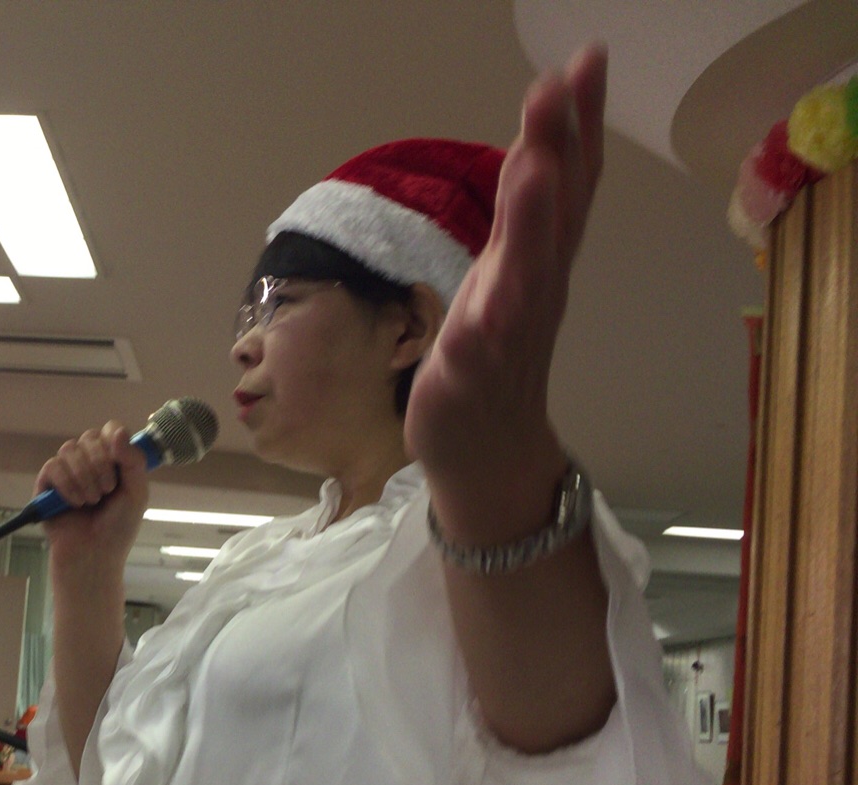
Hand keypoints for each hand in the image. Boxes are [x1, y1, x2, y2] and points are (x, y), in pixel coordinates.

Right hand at [34, 421, 149, 576]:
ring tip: (91, 501)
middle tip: (107, 491)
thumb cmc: (118, 528)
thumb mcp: (137, 493)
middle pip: (89, 437)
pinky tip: (75, 503)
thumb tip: (118, 431)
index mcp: (112, 461)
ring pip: (69, 449)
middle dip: (100, 464)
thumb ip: (133, 460)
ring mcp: (66, 472)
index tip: (119, 463)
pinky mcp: (46, 485)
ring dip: (84, 477)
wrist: (95, 555)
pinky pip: (53, 466)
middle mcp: (88, 462)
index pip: (109, 430)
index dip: (113, 441)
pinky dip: (67, 484)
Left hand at [404, 44, 605, 521]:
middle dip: (558, 147)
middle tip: (560, 84)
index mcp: (538, 258)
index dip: (580, 121)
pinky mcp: (470, 375)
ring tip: (537, 167)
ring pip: (524, 272)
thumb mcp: (509, 269)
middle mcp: (534, 287)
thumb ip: (524, 210)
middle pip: (553, 211)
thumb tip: (540, 144)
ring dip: (532, 221)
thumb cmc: (494, 352)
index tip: (589, 59)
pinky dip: (485, 325)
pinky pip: (481, 348)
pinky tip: (482, 306)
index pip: (568, 179)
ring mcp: (507, 331)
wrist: (487, 449)